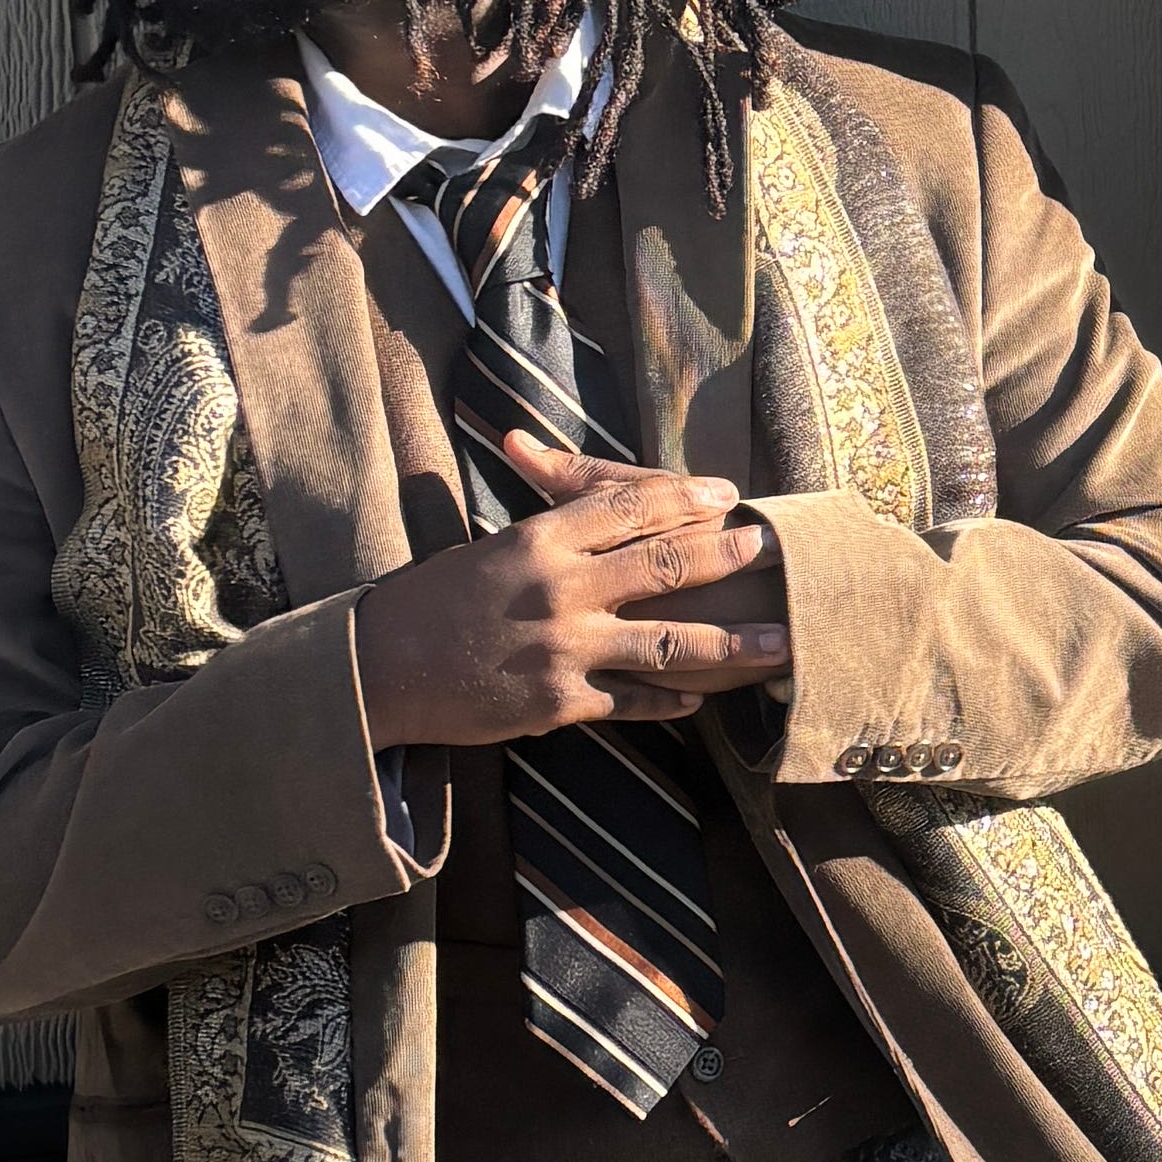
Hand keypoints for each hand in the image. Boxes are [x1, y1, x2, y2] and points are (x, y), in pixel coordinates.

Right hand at [355, 434, 794, 746]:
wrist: (380, 670)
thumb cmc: (430, 601)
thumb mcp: (488, 547)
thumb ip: (543, 516)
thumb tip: (551, 457)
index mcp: (539, 540)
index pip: (628, 507)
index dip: (685, 498)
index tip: (728, 494)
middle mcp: (560, 590)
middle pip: (664, 564)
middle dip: (729, 556)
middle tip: (775, 549)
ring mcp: (565, 650)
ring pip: (670, 644)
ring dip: (734, 644)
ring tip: (782, 641)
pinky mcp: (561, 704)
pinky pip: (634, 702)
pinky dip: (672, 700)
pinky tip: (704, 697)